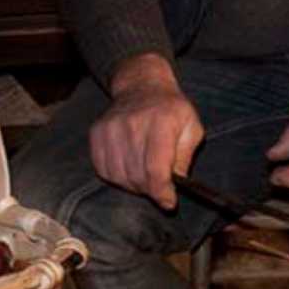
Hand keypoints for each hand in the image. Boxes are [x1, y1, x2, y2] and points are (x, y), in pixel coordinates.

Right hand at [89, 53, 204, 210]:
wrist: (141, 86)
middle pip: (138, 176)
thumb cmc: (171, 110)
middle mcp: (132, 124)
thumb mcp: (192, 128)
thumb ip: (186, 156)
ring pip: (119, 177)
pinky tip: (129, 168)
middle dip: (152, 190)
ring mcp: (111, 129)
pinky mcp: (97, 134)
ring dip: (134, 185)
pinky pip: (103, 170)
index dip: (161, 192)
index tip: (169, 202)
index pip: (155, 168)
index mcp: (161, 122)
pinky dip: (117, 178)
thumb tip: (176, 182)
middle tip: (160, 187)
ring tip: (146, 176)